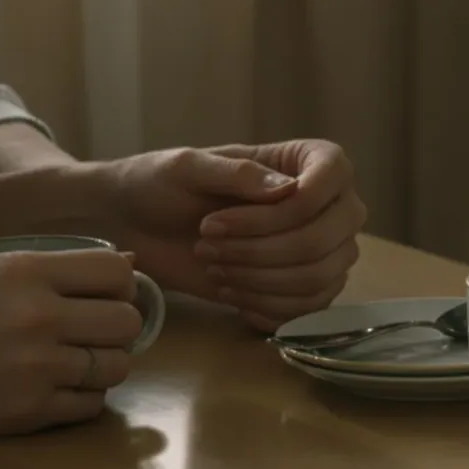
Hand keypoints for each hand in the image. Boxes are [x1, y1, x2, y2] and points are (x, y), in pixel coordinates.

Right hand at [0, 249, 143, 439]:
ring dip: (103, 364)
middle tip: (92, 332)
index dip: (119, 283)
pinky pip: (89, 406)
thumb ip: (42, 260)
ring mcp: (35, 369)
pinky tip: (56, 389)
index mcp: (23, 271)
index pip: (117, 272)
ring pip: (117, 367)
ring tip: (74, 362)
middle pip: (127, 322)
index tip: (102, 294)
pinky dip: (83, 398)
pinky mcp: (25, 414)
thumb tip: (121, 262)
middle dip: (117, 326)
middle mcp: (38, 317)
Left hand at [99, 139, 366, 329]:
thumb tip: (290, 190)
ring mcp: (319, 250)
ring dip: (258, 279)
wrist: (136, 228)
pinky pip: (307, 308)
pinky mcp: (303, 289)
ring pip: (317, 277)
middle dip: (260, 249)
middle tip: (207, 242)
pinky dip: (265, 306)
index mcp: (307, 160)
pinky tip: (230, 294)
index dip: (289, 207)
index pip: (331, 180)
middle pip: (325, 238)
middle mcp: (326, 204)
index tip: (222, 217)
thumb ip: (238, 174)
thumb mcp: (189, 168)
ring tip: (213, 267)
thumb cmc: (161, 184)